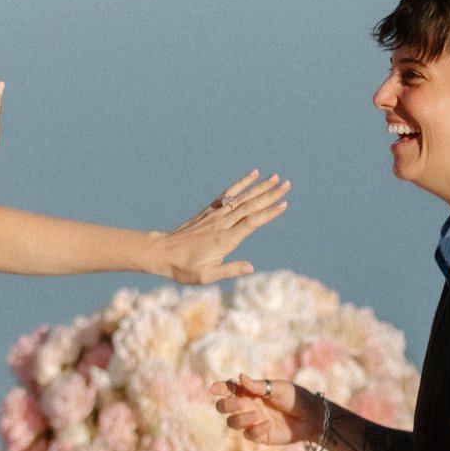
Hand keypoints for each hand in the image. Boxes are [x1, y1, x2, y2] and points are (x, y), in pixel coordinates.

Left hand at [156, 172, 289, 282]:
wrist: (162, 252)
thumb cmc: (184, 267)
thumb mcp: (206, 276)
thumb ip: (229, 270)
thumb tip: (251, 267)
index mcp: (225, 240)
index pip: (251, 223)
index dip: (269, 213)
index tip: (284, 204)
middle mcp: (222, 224)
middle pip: (250, 206)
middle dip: (270, 195)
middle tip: (287, 184)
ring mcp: (216, 215)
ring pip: (242, 198)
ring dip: (260, 187)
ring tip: (276, 177)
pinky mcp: (210, 211)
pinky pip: (228, 194)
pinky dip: (241, 183)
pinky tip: (252, 174)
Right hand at [211, 375, 318, 446]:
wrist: (312, 417)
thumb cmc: (295, 397)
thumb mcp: (278, 388)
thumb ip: (259, 385)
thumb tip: (240, 377)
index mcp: (250, 391)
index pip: (229, 389)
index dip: (219, 388)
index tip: (214, 389)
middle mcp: (248, 406)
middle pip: (224, 407)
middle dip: (226, 405)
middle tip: (241, 403)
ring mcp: (252, 421)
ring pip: (232, 422)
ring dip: (239, 419)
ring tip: (255, 415)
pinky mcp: (260, 435)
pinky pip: (249, 435)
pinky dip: (256, 429)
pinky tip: (268, 425)